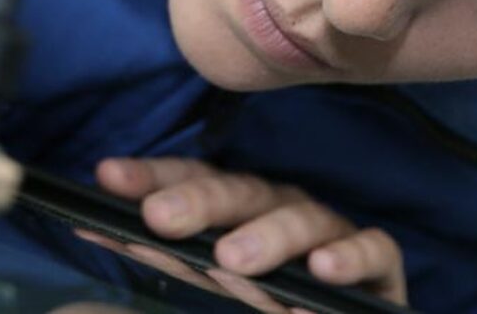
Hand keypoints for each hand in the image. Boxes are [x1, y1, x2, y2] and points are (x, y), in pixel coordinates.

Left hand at [82, 157, 405, 311]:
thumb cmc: (274, 300)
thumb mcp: (212, 280)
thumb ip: (168, 256)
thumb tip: (96, 229)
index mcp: (240, 211)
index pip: (195, 181)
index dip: (152, 176)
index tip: (106, 178)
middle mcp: (284, 211)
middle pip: (242, 193)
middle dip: (199, 203)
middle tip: (159, 219)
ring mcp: (332, 235)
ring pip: (303, 219)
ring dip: (267, 237)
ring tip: (233, 261)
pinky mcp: (379, 266)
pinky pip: (372, 251)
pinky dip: (349, 258)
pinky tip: (322, 272)